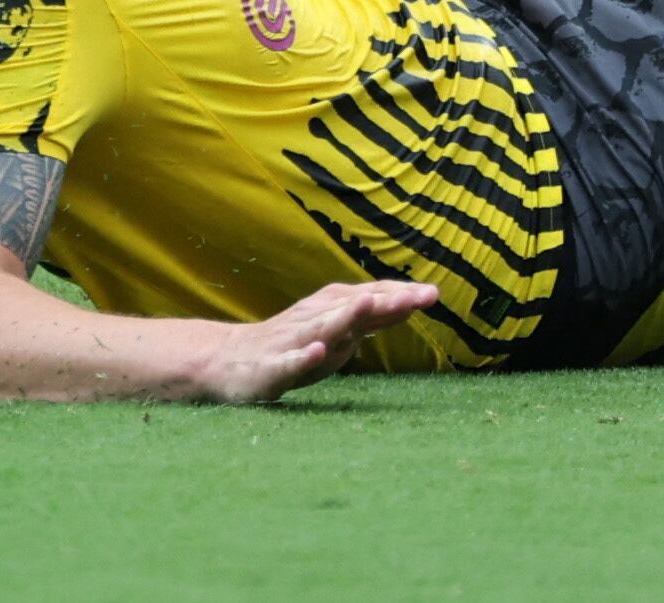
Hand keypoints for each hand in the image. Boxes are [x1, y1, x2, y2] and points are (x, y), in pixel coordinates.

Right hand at [190, 279, 438, 403]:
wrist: (229, 361)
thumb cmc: (291, 346)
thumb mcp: (335, 331)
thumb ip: (369, 319)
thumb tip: (410, 301)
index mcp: (330, 310)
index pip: (370, 298)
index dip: (400, 295)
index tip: (433, 294)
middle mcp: (314, 320)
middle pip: (353, 309)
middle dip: (385, 302)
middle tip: (418, 296)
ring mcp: (292, 343)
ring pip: (322, 329)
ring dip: (345, 318)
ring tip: (369, 306)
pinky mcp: (270, 369)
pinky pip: (289, 363)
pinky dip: (303, 357)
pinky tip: (318, 352)